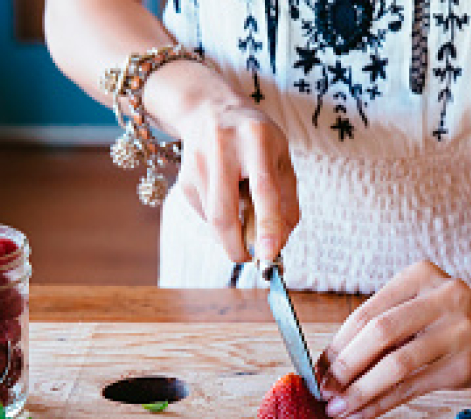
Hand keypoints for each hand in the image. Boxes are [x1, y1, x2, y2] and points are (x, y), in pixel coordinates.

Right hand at [152, 66, 299, 263]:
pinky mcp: (184, 179)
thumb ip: (286, 198)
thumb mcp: (281, 156)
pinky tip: (227, 196)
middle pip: (224, 213)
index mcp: (255, 138)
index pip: (263, 189)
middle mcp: (222, 149)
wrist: (208, 108)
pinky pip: (205, 214)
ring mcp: (197, 164)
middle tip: (249, 258)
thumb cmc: (255, 137)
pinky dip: (221, 219)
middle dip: (236, 246)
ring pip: (213, 218)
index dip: (268, 225)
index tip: (271, 254)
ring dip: (232, 231)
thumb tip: (280, 243)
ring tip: (244, 208)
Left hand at [315, 261, 470, 418]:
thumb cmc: (444, 315)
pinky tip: (361, 414)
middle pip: (380, 333)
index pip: (367, 313)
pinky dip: (381, 404)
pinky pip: (412, 388)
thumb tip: (329, 365)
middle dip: (345, 366)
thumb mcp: (416, 303)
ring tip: (338, 408)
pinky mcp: (463, 365)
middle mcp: (443, 298)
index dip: (337, 344)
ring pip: (397, 364)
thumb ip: (380, 326)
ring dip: (361, 391)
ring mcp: (457, 331)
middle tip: (324, 390)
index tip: (316, 369)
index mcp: (420, 274)